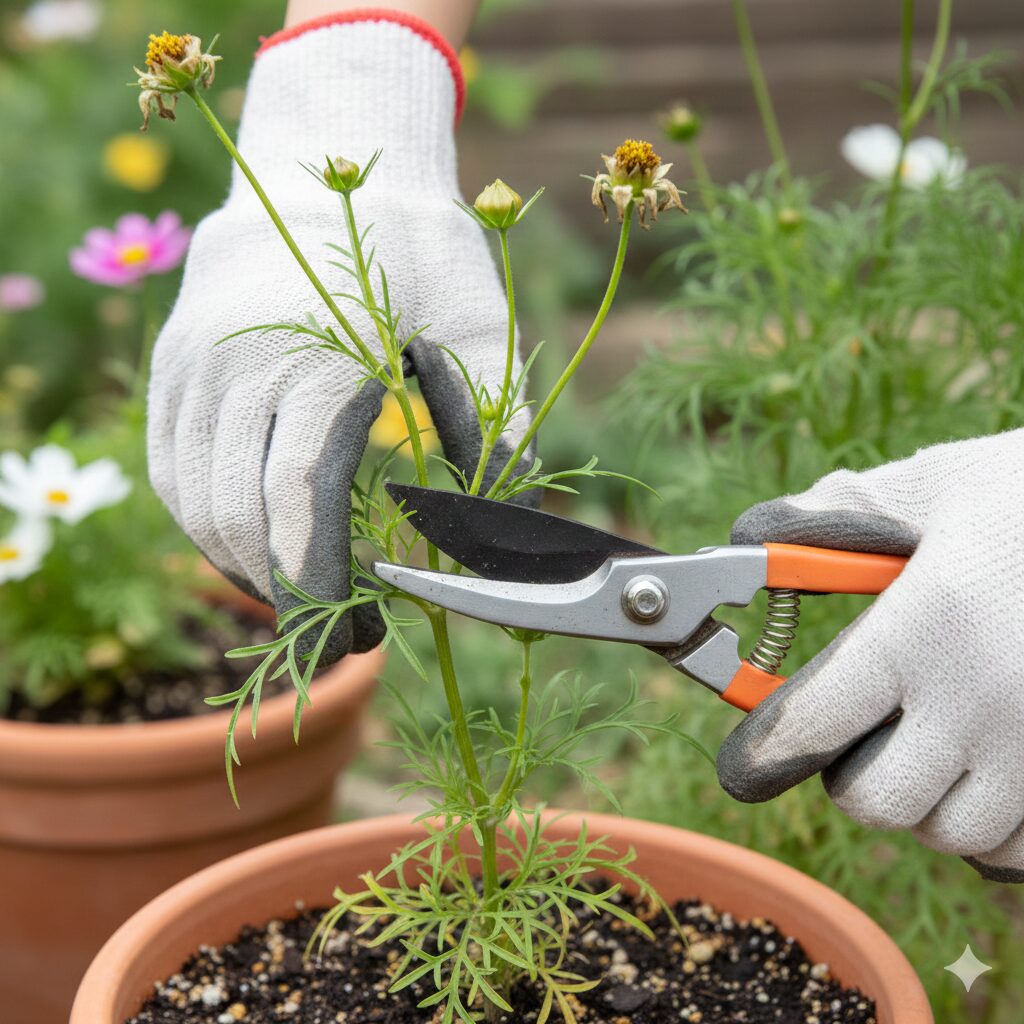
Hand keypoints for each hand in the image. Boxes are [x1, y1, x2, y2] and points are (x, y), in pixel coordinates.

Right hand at [148, 16, 527, 659]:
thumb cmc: (419, 246)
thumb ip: (498, 431)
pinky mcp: (171, 365)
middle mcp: (234, 367)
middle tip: (338, 633)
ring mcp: (190, 365)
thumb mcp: (483, 327)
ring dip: (242, 567)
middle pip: (236, 518)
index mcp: (315, 361)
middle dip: (285, 594)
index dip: (321, 584)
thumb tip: (507, 531)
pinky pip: (170, 468)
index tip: (357, 631)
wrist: (326, 158)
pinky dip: (206, 522)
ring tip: (300, 597)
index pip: (295, 505)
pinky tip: (252, 547)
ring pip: (193, 503)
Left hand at [717, 431, 1023, 881]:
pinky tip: (992, 767)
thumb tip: (753, 536)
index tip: (749, 759)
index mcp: (925, 629)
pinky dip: (991, 825)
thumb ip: (839, 510)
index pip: (812, 723)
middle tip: (863, 735)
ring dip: (925, 801)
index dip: (766, 747)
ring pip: (950, 831)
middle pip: (876, 801)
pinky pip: (1019, 848)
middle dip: (853, 776)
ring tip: (935, 743)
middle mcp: (982, 702)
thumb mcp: (936, 485)